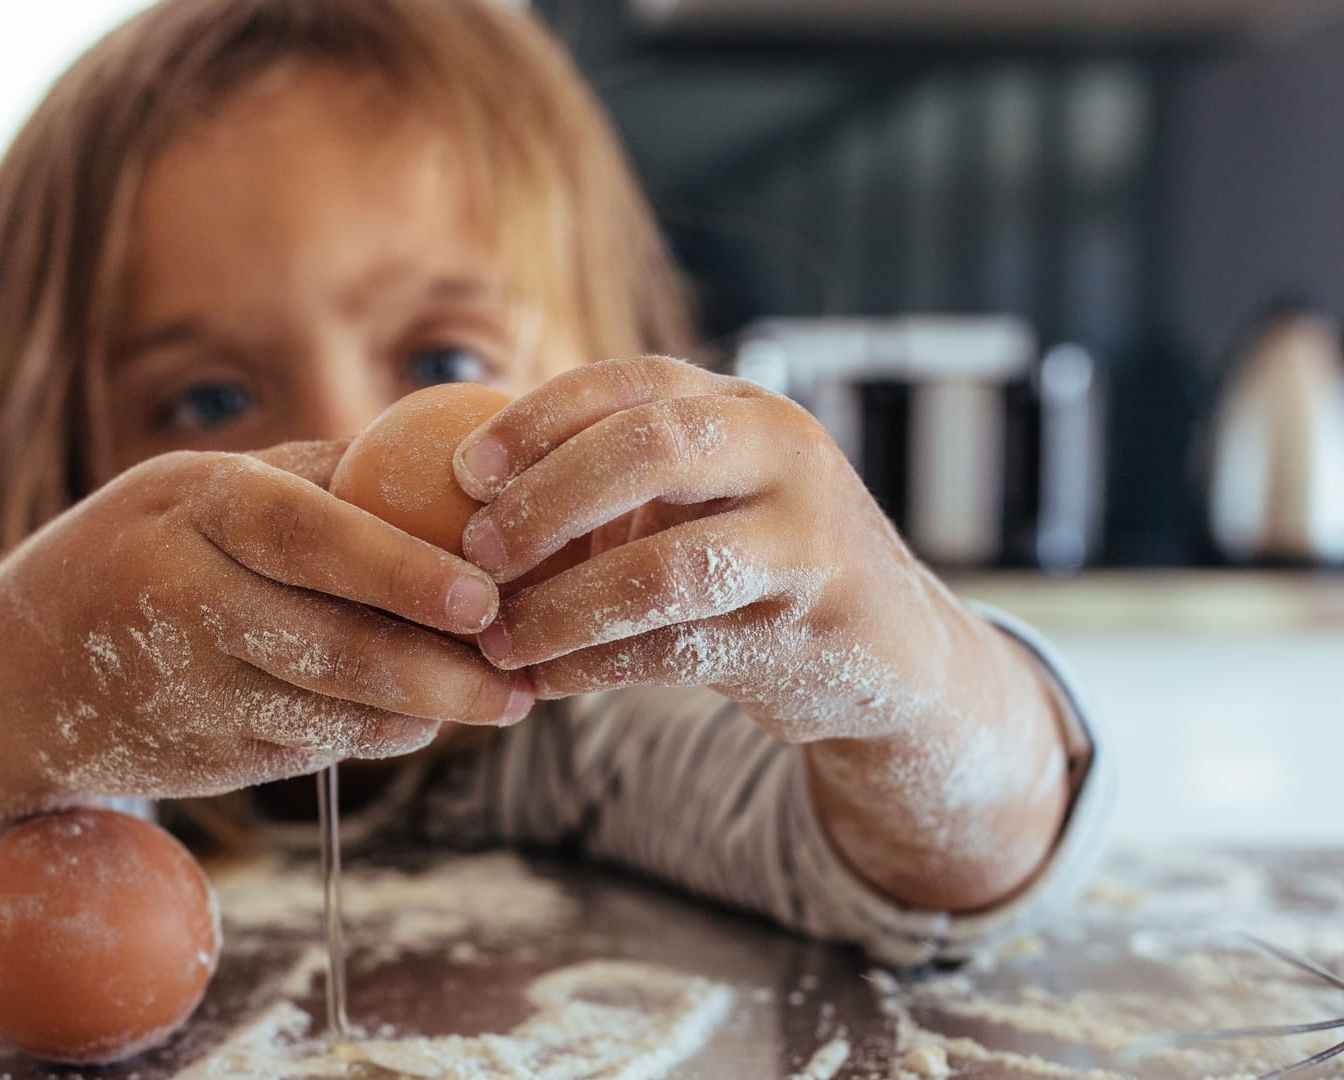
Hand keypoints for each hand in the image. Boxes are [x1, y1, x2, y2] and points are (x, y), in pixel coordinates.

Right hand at [0, 439, 530, 910]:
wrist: (8, 681)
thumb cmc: (135, 551)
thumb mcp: (193, 488)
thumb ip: (310, 477)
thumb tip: (448, 466)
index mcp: (188, 509)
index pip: (305, 535)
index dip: (399, 570)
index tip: (483, 598)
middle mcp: (182, 599)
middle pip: (332, 647)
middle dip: (441, 673)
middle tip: (521, 680)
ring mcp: (189, 692)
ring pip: (334, 714)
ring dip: (424, 712)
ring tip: (501, 697)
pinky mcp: (202, 762)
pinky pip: (314, 752)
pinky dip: (378, 735)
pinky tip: (422, 716)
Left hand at [451, 355, 966, 737]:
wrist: (889, 649)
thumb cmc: (754, 560)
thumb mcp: (701, 496)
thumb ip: (614, 477)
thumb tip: (454, 485)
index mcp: (741, 406)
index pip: (631, 384)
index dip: (539, 419)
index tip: (463, 471)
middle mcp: (784, 453)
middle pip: (650, 449)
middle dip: (547, 501)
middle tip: (475, 555)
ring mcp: (806, 540)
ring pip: (665, 568)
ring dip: (563, 608)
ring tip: (496, 639)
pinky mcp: (810, 629)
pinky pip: (678, 649)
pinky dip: (596, 668)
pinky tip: (542, 682)